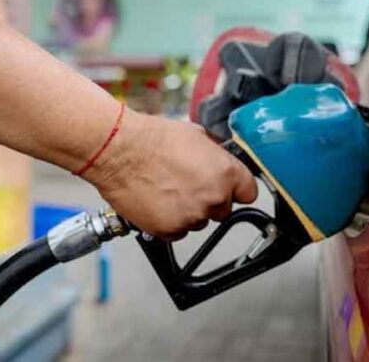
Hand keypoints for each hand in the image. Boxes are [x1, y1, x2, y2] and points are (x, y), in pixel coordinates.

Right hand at [83, 110, 257, 238]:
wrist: (120, 152)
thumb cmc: (153, 140)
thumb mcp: (197, 136)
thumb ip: (215, 155)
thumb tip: (218, 161)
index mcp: (226, 173)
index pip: (249, 193)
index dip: (237, 190)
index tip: (230, 190)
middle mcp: (214, 197)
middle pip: (223, 209)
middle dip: (210, 200)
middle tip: (188, 186)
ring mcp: (193, 216)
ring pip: (199, 221)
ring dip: (188, 211)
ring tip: (168, 190)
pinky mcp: (170, 230)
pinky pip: (177, 232)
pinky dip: (169, 221)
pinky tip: (158, 202)